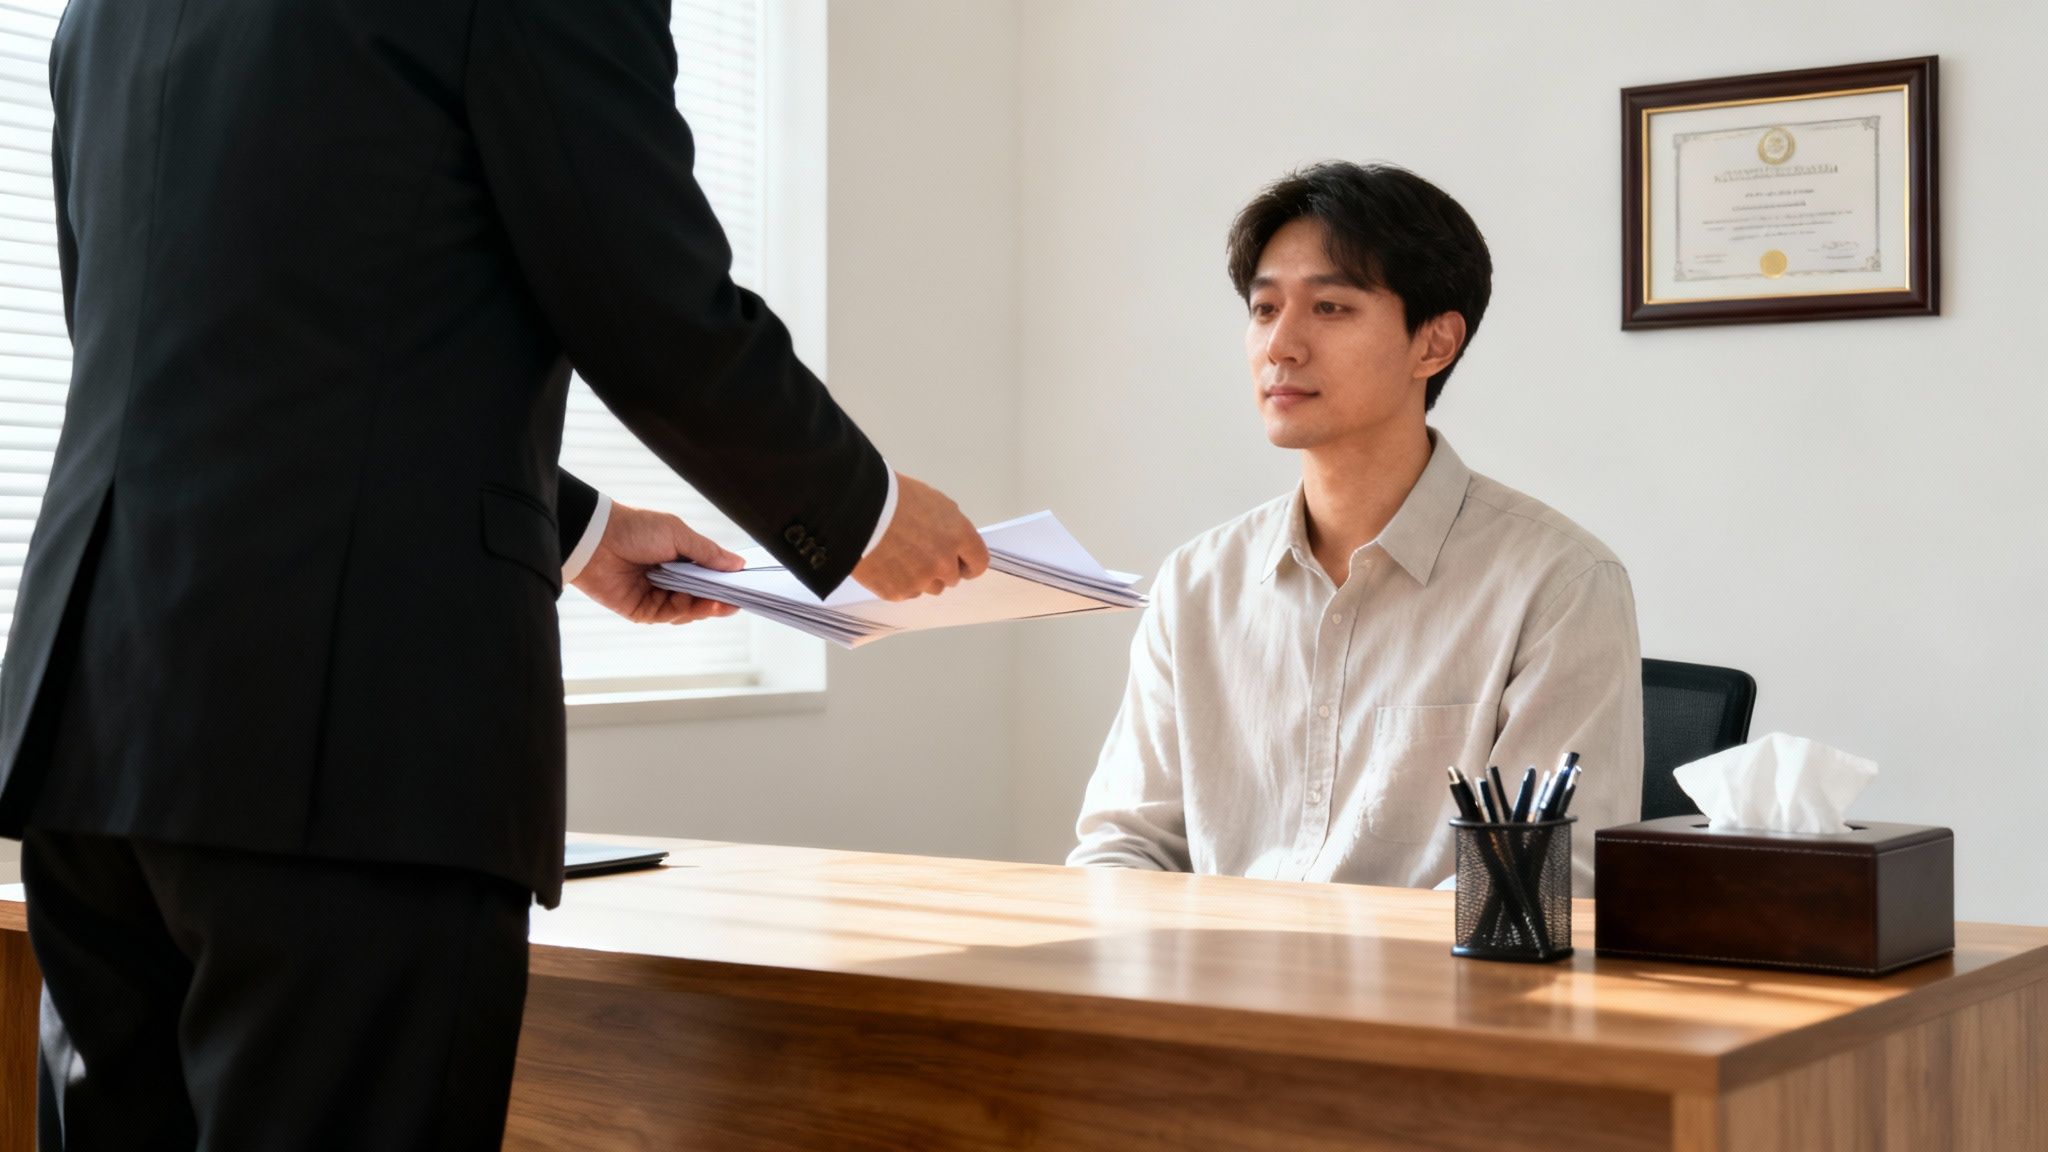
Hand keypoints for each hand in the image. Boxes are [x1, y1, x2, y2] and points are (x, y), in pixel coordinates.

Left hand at [570, 500, 744, 624]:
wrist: (595, 539)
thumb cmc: (635, 529)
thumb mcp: (679, 535)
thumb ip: (708, 553)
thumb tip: (738, 564)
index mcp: (679, 558)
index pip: (709, 576)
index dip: (725, 582)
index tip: (743, 587)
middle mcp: (668, 579)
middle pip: (700, 597)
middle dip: (718, 600)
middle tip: (734, 602)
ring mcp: (655, 595)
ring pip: (687, 610)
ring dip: (702, 607)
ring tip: (714, 602)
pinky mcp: (641, 610)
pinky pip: (667, 616)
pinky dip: (682, 611)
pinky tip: (692, 602)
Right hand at [850, 472, 989, 600]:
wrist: (855, 509)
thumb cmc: (894, 497)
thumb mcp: (934, 502)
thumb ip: (950, 527)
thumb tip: (952, 542)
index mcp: (958, 536)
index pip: (978, 563)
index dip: (969, 564)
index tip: (961, 564)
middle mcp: (943, 562)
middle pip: (952, 579)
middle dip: (940, 569)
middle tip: (919, 554)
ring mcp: (920, 580)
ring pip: (928, 588)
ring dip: (920, 578)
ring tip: (899, 558)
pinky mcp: (896, 592)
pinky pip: (904, 593)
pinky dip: (897, 582)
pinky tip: (885, 564)